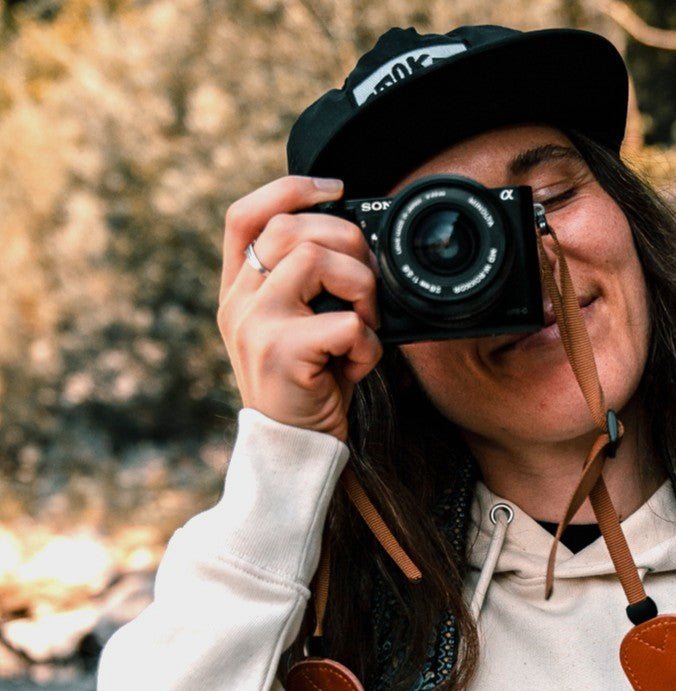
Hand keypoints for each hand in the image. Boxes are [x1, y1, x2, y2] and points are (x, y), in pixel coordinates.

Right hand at [216, 175, 383, 443]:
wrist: (293, 449)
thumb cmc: (307, 387)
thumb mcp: (296, 329)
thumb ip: (305, 287)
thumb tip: (355, 239)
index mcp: (238, 290)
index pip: (244, 216)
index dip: (288, 189)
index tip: (335, 187)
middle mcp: (238, 302)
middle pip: (292, 228)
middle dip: (349, 243)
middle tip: (368, 286)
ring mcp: (255, 325)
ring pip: (318, 260)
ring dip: (363, 288)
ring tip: (365, 324)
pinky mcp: (281, 354)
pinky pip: (345, 322)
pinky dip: (368, 343)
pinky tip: (360, 363)